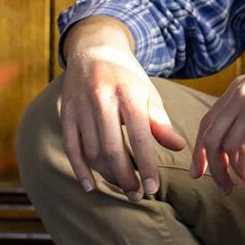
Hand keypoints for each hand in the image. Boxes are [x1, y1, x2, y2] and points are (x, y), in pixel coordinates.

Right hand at [59, 17, 186, 200]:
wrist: (94, 50)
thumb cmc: (127, 78)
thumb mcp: (147, 93)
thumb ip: (160, 121)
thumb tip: (178, 147)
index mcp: (128, 93)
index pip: (139, 137)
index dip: (146, 166)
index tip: (153, 188)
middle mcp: (101, 99)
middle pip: (112, 149)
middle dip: (126, 177)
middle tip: (137, 195)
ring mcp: (80, 107)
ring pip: (92, 152)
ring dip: (108, 175)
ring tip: (124, 187)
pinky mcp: (66, 114)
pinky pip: (71, 147)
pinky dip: (79, 169)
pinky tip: (91, 186)